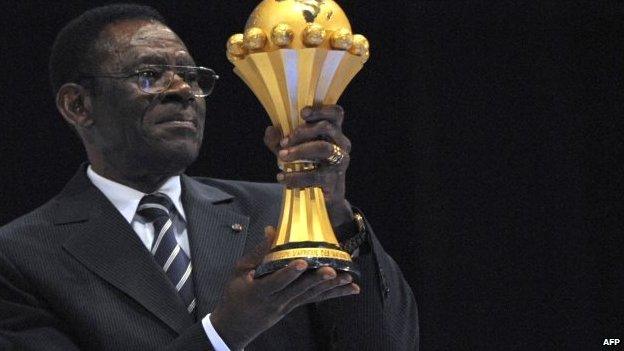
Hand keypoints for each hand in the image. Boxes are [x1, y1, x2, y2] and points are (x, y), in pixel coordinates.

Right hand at [210, 227, 359, 349]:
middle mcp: (277, 300)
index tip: (302, 262)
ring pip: (311, 296)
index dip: (289, 273)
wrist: (234, 326)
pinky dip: (334, 294)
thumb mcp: (238, 272)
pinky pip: (315, 299)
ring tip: (348, 279)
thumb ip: (257, 253)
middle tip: (333, 271)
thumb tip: (272, 230)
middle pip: (299, 290)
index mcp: (259, 290)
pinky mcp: (294, 307)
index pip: (276, 281)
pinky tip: (350, 290)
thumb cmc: (235, 295)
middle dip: (317, 280)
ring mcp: (288, 305)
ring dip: (331, 288)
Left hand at [264, 105, 353, 225]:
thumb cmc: (309, 167)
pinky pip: (316, 175)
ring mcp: (340, 162)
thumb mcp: (291, 151)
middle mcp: (341, 144)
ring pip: (324, 148)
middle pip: (326, 127)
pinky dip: (296, 176)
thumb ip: (278, 141)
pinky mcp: (335, 180)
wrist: (322, 198)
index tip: (302, 113)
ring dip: (300, 151)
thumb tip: (270, 130)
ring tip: (281, 157)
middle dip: (301, 132)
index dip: (321, 109)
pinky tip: (282, 178)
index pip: (336, 113)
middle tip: (283, 142)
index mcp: (333, 132)